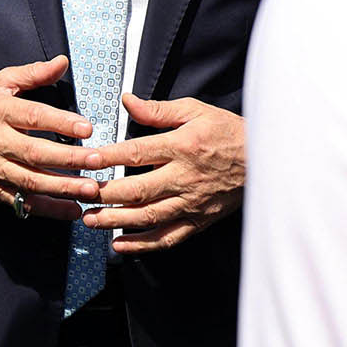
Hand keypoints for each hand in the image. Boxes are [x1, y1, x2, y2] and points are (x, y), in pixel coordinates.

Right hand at [0, 55, 102, 220]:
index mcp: (0, 111)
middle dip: (68, 159)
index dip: (61, 123)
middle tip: (97, 160)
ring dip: (63, 188)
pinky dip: (48, 209)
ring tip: (90, 189)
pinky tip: (72, 209)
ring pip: (31, 182)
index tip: (87, 128)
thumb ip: (33, 73)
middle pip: (35, 153)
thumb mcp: (2, 81)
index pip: (33, 117)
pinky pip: (23, 203)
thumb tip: (62, 62)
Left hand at [82, 94, 244, 252]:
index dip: (109, 157)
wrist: (266, 160)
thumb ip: (158, 110)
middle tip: (80, 195)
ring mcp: (192, 203)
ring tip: (90, 220)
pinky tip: (119, 244)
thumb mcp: (195, 110)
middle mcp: (185, 177)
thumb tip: (127, 101)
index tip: (86, 161)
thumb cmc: (228, 131)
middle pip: (139, 189)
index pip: (138, 152)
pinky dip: (142, 245)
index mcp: (183, 146)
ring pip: (149, 217)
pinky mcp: (198, 221)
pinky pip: (167, 238)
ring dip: (116, 221)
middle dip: (106, 194)